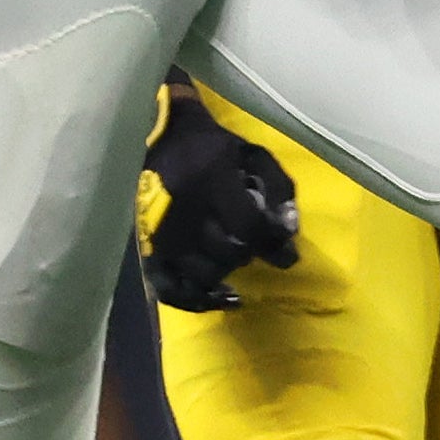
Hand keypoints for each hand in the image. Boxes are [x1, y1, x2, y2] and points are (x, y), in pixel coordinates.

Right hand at [140, 84, 301, 309]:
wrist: (162, 138)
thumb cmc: (214, 148)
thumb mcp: (255, 155)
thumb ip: (279, 189)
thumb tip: (289, 231)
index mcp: (211, 182)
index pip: (249, 227)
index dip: (273, 243)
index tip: (287, 250)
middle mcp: (185, 213)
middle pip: (229, 254)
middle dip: (251, 252)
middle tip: (256, 244)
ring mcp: (163, 235)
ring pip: (205, 274)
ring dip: (229, 270)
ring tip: (237, 257)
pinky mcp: (149, 250)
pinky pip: (171, 289)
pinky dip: (197, 300)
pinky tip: (220, 296)